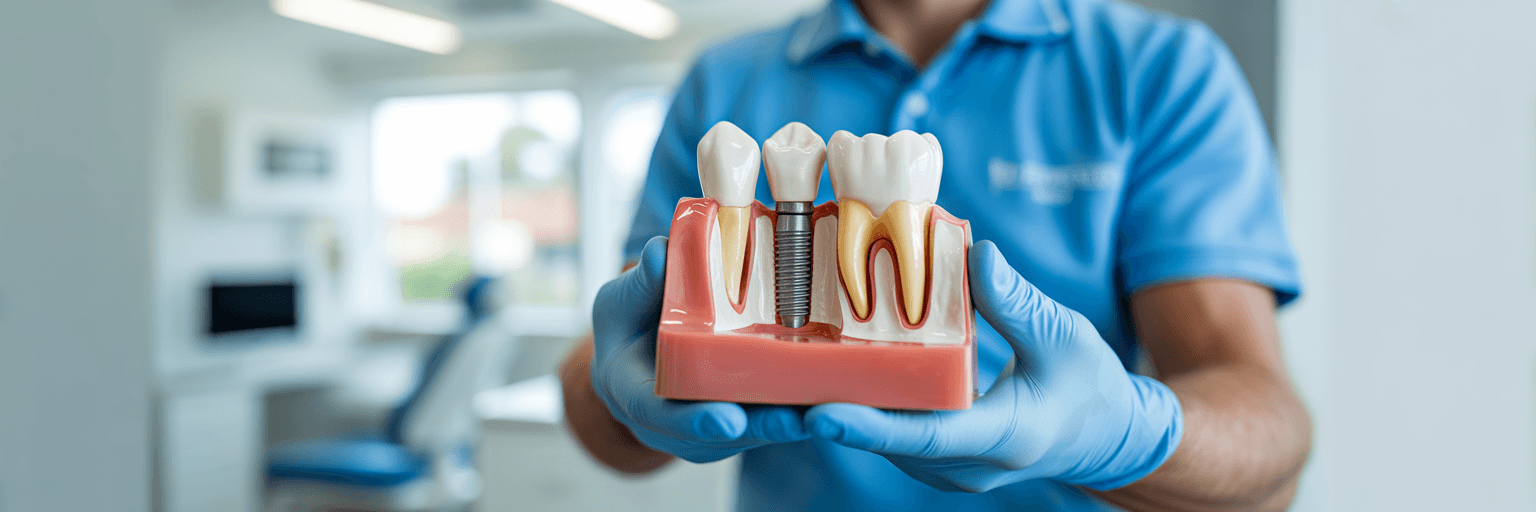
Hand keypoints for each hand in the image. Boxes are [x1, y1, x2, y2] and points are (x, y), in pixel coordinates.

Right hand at [590, 236, 808, 462]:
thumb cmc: (626, 328)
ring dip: (789, 422)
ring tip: (825, 409)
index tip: (728, 422)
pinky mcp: (741, 421)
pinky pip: (770, 418)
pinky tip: (832, 396)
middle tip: (794, 420)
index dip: (696, 421)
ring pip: (753, 431)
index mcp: (636, 396)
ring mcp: (710, 430)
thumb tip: (662, 251)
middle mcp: (675, 424)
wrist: (635, 357)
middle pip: (722, 434)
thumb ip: (641, 282)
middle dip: (760, 427)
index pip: (664, 415)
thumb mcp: (620, 301)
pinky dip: (798, 408)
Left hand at [804, 241, 1182, 491]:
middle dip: (827, 410)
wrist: (1108, 439)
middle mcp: (965, 464)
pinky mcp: (936, 456)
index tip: (819, 412)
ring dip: (835, 408)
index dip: (869, 427)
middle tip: (769, 377)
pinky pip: (888, 432)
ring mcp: (948, 467)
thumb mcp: (1066, 335)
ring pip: (880, 439)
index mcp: (1003, 437)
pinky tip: (822, 370)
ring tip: (780, 369)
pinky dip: (859, 405)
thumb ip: (1018, 301)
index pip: (926, 437)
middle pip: (885, 439)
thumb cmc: (1092, 385)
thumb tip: (976, 253)